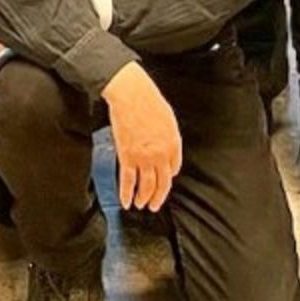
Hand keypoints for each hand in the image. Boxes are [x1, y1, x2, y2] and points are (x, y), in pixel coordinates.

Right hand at [101, 62, 182, 211]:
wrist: (131, 95)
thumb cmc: (149, 101)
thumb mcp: (168, 119)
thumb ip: (169, 137)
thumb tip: (167, 148)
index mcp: (173, 144)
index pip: (174, 169)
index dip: (168, 177)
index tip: (163, 181)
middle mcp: (161, 155)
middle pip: (162, 183)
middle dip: (158, 197)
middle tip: (154, 205)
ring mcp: (144, 158)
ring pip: (146, 186)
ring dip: (143, 198)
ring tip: (141, 205)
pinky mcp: (127, 157)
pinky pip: (127, 181)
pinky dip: (126, 193)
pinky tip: (125, 201)